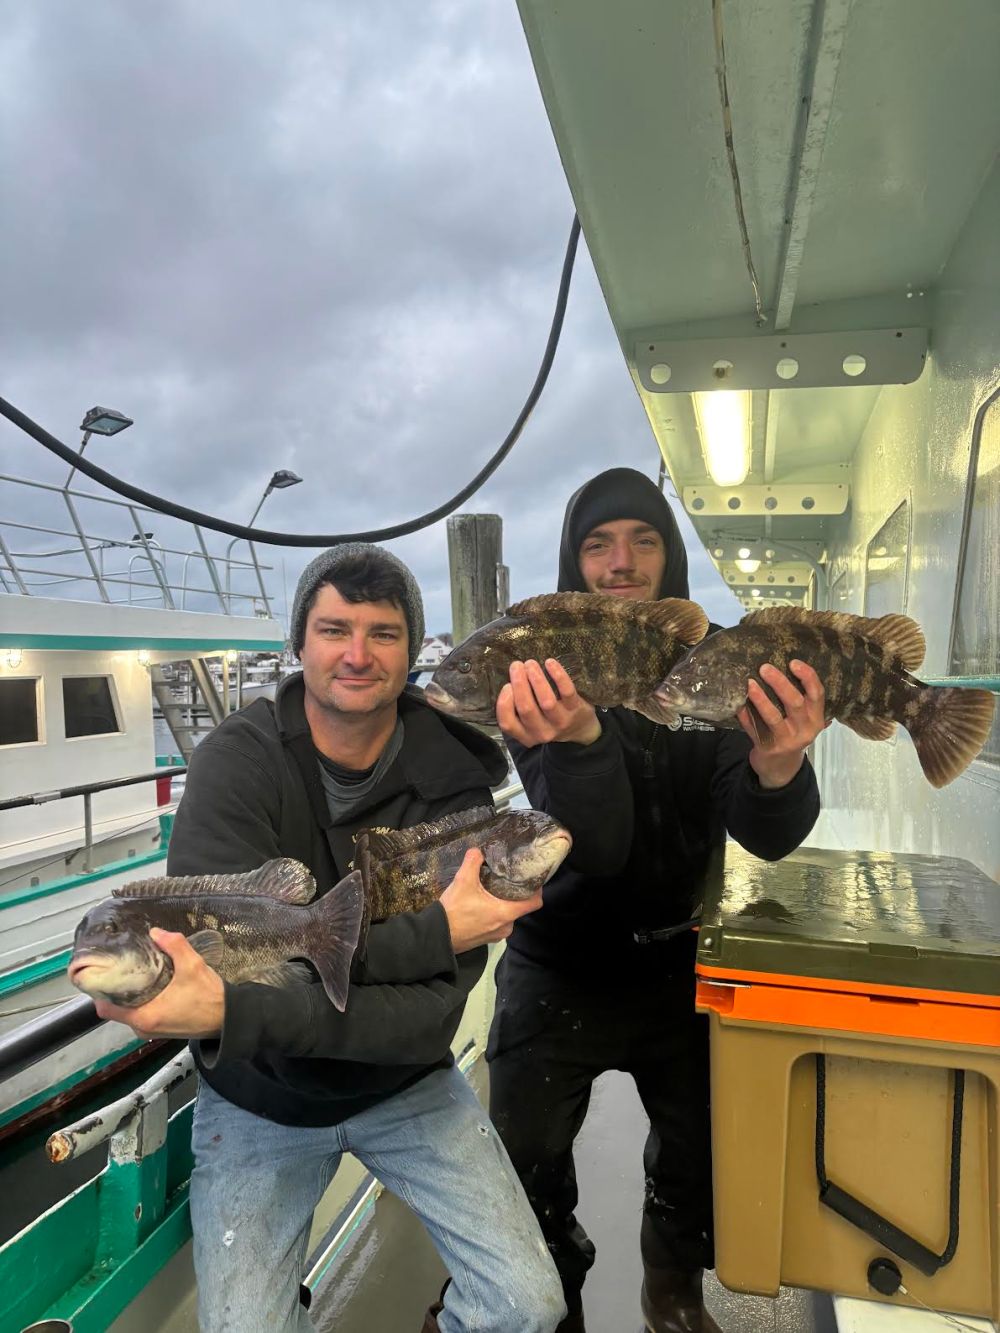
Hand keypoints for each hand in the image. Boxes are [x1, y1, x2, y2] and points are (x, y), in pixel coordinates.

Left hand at [93, 929, 224, 1039]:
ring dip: (128, 996)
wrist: (228, 1019)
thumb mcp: (192, 966)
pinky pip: (140, 1015)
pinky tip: (149, 985)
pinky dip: (140, 1002)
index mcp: (144, 1017)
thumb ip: (175, 945)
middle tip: (119, 968)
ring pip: (127, 1012)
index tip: (104, 972)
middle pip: (115, 1009)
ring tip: (133, 974)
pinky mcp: (160, 1030)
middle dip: (114, 990)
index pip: (105, 1008)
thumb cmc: (209, 997)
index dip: (100, 991)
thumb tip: (156, 932)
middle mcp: (143, 1028)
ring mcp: (151, 1031)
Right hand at [439, 849, 543, 951]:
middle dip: (515, 894)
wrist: (437, 937)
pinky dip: (493, 914)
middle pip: (520, 907)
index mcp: (506, 913)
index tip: (531, 878)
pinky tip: (481, 905)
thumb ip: (473, 861)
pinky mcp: (487, 940)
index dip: (537, 890)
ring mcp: (497, 936)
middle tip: (507, 880)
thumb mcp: (463, 881)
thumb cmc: (454, 910)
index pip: (535, 903)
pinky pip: (497, 923)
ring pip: (508, 915)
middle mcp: (506, 927)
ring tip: (491, 891)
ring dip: (502, 904)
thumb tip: (478, 850)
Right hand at [497, 659, 600, 747]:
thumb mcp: (531, 725)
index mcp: (526, 735)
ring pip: (546, 700)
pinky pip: (566, 691)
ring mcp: (561, 722)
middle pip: (526, 708)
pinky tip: (550, 663)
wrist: (581, 730)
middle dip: (519, 683)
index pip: (507, 724)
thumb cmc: (549, 721)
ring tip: (530, 663)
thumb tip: (510, 680)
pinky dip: (557, 675)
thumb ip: (517, 709)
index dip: (504, 703)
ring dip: (536, 678)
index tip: (507, 685)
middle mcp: (542, 732)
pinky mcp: (576, 709)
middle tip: (516, 665)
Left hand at [737, 660, 829, 789]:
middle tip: (765, 668)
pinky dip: (745, 715)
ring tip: (750, 684)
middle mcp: (805, 729)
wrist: (781, 767)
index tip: (793, 662)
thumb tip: (782, 665)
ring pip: (774, 717)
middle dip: (780, 684)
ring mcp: (786, 740)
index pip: (817, 694)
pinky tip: (737, 703)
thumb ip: (800, 698)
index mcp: (816, 717)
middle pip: (795, 703)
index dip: (807, 677)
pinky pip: (753, 728)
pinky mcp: (767, 747)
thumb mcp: (803, 719)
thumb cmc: (791, 732)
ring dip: (761, 699)